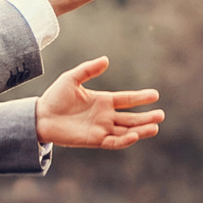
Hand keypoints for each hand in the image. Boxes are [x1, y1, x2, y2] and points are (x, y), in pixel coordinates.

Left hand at [35, 57, 163, 149]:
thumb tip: (106, 60)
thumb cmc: (55, 97)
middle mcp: (105, 116)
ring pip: (126, 131)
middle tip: (161, 115)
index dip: (140, 98)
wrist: (40, 117)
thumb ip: (88, 70)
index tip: (155, 95)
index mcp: (103, 101)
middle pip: (131, 118)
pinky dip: (125, 140)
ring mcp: (101, 129)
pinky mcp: (94, 140)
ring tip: (155, 127)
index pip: (127, 100)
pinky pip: (113, 142)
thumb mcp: (71, 78)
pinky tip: (135, 135)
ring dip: (140, 130)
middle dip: (146, 117)